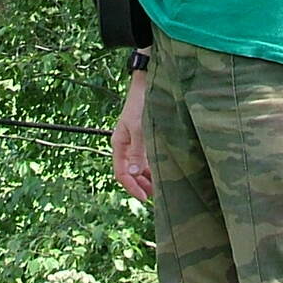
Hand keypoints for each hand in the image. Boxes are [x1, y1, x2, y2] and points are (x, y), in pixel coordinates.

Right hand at [111, 71, 152, 200]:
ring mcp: (136, 143)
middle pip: (130, 173)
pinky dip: (153, 167)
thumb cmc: (141, 103)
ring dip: (148, 178)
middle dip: (141, 185)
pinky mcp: (146, 138)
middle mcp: (126, 146)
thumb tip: (135, 173)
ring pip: (140, 167)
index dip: (132, 187)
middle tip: (156, 196)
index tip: (145, 198)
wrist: (148, 84)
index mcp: (119, 144)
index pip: (121, 173)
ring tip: (161, 188)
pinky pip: (147, 158)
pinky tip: (163, 172)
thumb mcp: (139, 127)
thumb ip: (138, 150)